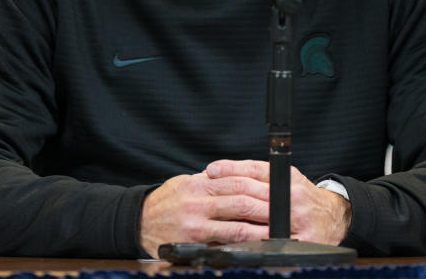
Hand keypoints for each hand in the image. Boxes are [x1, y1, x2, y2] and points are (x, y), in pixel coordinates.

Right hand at [138, 166, 269, 257]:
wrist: (138, 222)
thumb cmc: (167, 202)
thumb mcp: (187, 183)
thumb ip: (213, 182)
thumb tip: (245, 180)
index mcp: (199, 184)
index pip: (237, 181)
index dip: (261, 186)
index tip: (279, 190)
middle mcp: (197, 203)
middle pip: (241, 202)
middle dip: (267, 207)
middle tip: (286, 211)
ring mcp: (195, 225)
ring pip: (237, 226)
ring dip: (261, 229)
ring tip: (278, 230)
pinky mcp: (194, 244)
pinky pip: (223, 244)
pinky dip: (243, 245)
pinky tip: (256, 245)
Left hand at [205, 160, 351, 246]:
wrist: (333, 216)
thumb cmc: (303, 197)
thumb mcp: (286, 178)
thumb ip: (258, 174)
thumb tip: (219, 171)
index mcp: (287, 178)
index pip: (254, 169)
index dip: (230, 169)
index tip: (210, 170)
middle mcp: (293, 196)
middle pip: (252, 194)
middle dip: (226, 196)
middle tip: (203, 198)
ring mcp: (298, 219)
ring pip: (259, 218)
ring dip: (234, 220)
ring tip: (214, 220)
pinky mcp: (302, 239)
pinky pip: (272, 242)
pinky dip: (253, 242)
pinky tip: (237, 242)